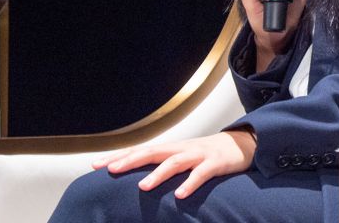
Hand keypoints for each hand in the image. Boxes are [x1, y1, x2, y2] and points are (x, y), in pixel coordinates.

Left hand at [92, 130, 256, 198]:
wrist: (243, 144)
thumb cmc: (207, 155)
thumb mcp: (183, 158)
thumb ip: (162, 166)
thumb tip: (136, 180)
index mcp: (171, 149)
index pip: (140, 151)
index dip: (118, 156)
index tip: (95, 165)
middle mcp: (181, 149)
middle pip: (153, 152)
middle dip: (130, 160)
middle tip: (110, 170)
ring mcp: (198, 155)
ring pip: (175, 162)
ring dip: (158, 174)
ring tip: (142, 187)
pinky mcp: (215, 163)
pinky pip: (201, 174)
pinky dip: (190, 184)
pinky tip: (180, 195)